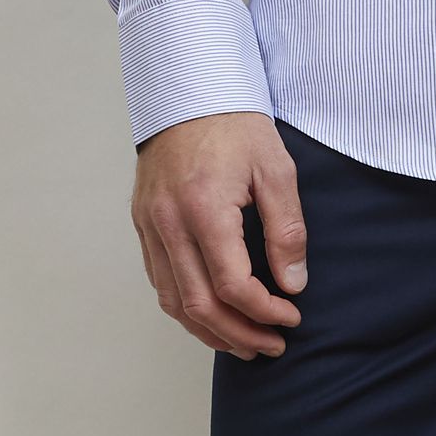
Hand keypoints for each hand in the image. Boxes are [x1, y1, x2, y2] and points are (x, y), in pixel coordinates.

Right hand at [130, 110, 307, 358]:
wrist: (189, 90)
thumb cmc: (236, 124)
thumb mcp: (276, 167)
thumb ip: (287, 228)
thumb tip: (292, 283)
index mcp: (205, 207)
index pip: (232, 284)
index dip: (264, 312)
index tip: (291, 318)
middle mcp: (170, 222)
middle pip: (199, 304)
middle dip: (239, 334)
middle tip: (272, 345)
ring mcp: (150, 225)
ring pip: (172, 301)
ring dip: (209, 331)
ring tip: (244, 343)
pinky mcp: (143, 223)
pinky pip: (159, 281)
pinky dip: (184, 307)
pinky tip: (211, 314)